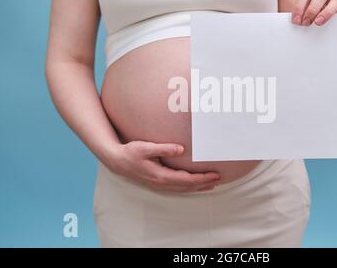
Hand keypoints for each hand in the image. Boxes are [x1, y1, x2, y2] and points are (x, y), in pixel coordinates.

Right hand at [105, 141, 220, 192]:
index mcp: (161, 176)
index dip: (202, 178)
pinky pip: (177, 188)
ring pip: (183, 189)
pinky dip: (188, 187)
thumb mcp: (146, 148)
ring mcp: (159, 185)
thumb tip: (181, 149)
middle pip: (188, 186)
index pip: (187, 180)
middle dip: (204, 183)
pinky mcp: (158, 183)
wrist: (117, 161)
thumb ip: (164, 148)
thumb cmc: (131, 153)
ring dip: (198, 187)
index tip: (214, 175)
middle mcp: (162, 183)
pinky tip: (194, 184)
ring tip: (211, 184)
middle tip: (219, 179)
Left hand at [292, 0, 336, 25]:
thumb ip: (300, 9)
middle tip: (306, 22)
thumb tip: (296, 21)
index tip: (296, 20)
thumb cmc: (311, 4)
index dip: (299, 7)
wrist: (323, 3)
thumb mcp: (303, 4)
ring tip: (318, 22)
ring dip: (327, 12)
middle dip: (312, 10)